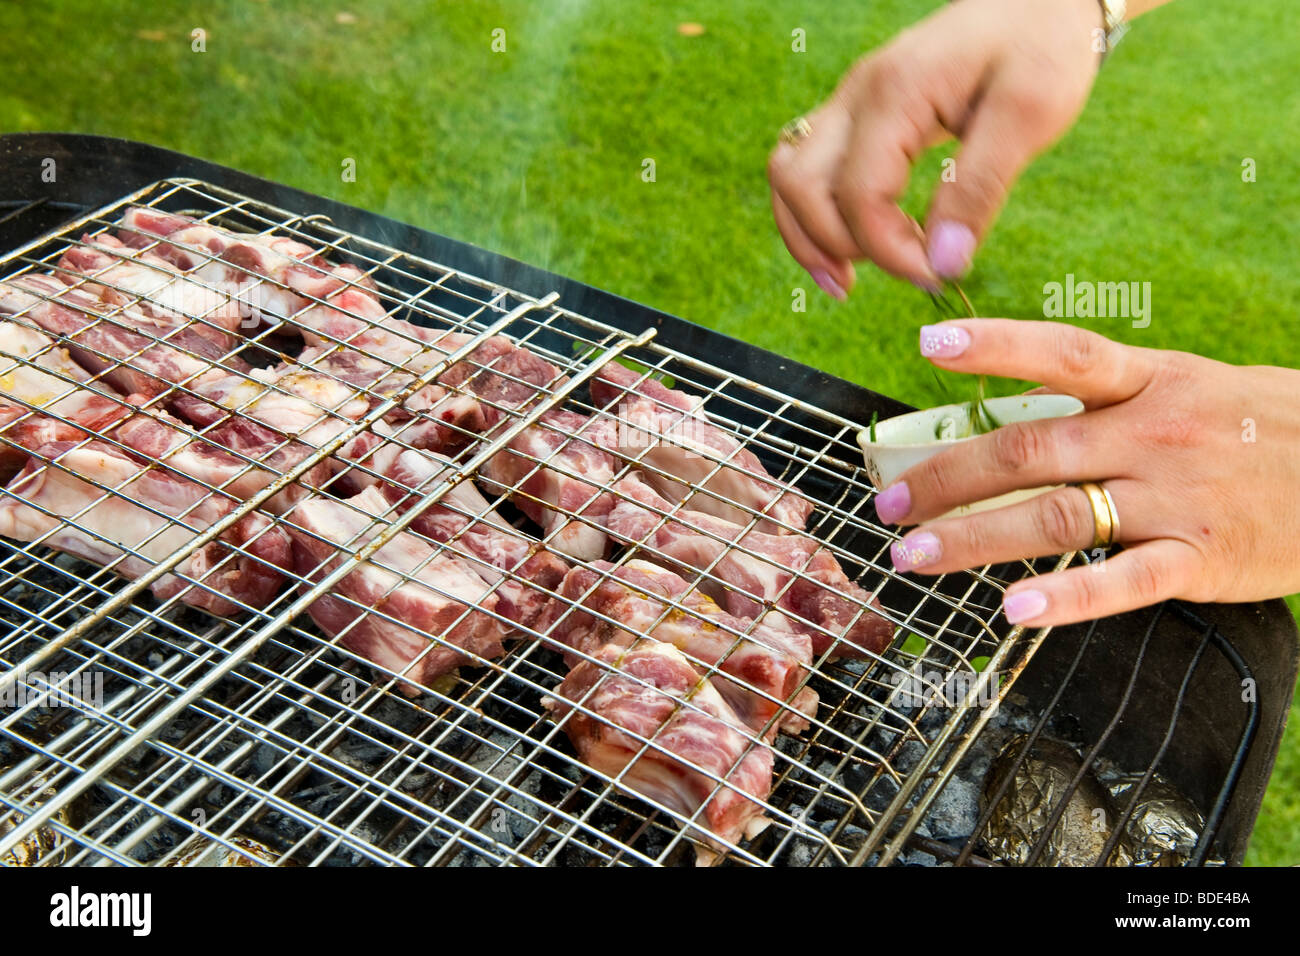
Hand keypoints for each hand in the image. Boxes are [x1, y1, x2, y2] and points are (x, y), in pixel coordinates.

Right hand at [767, 0, 1103, 295]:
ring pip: (788, 178)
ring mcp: (848, 104)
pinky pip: (804, 170)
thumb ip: (979, 188)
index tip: (937, 277)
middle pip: (800, 186)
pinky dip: (813, 216)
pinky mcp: (854, 116)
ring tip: (849, 280)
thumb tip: (945, 263)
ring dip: (808, 236)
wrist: (1037, 0)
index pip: (860, 194)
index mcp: (896, 92)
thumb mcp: (1030, 114)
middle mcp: (857, 95)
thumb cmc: (1041, 46)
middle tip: (906, 270)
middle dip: (839, 245)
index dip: (890, 251)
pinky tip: (847, 252)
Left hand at [873, 319, 1299, 625]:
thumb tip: (1016, 390)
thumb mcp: (1189, 385)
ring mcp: (1175, 499)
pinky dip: (1065, 598)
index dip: (995, 345)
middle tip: (886, 502)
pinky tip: (1012, 610)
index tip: (929, 345)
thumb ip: (1107, 391)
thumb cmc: (1263, 427)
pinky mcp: (1199, 560)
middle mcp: (1153, 435)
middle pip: (1028, 451)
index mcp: (1150, 382)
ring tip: (913, 555)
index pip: (1063, 352)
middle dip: (946, 476)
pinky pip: (1122, 583)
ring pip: (1054, 518)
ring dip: (972, 539)